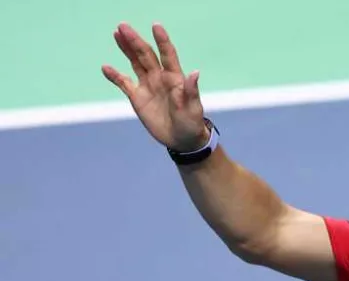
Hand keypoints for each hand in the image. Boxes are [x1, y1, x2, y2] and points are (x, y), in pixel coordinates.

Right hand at [101, 23, 208, 152]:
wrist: (182, 139)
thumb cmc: (191, 123)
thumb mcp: (193, 108)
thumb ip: (191, 91)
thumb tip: (195, 73)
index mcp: (174, 78)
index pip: (168, 55)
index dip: (162, 41)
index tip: (156, 26)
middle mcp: (160, 78)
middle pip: (146, 55)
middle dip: (135, 40)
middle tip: (123, 26)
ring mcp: (148, 86)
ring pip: (135, 62)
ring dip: (126, 49)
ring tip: (117, 33)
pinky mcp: (138, 97)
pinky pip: (124, 83)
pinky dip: (114, 76)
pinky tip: (106, 67)